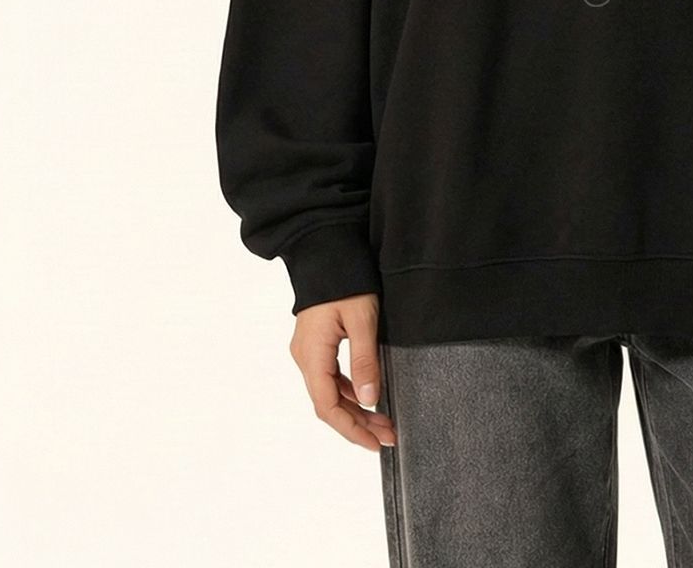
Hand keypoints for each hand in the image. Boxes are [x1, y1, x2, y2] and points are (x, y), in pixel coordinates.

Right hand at [289, 292, 398, 450]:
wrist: (325, 248)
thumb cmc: (345, 279)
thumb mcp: (362, 319)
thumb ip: (365, 360)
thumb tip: (370, 401)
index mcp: (312, 354)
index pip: (327, 406)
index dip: (351, 430)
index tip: (375, 444)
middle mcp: (304, 357)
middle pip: (328, 404)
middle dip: (358, 423)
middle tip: (388, 435)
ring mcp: (307, 350)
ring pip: (329, 392)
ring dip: (355, 409)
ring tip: (383, 421)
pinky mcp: (315, 343)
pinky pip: (329, 377)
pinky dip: (349, 391)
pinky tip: (368, 395)